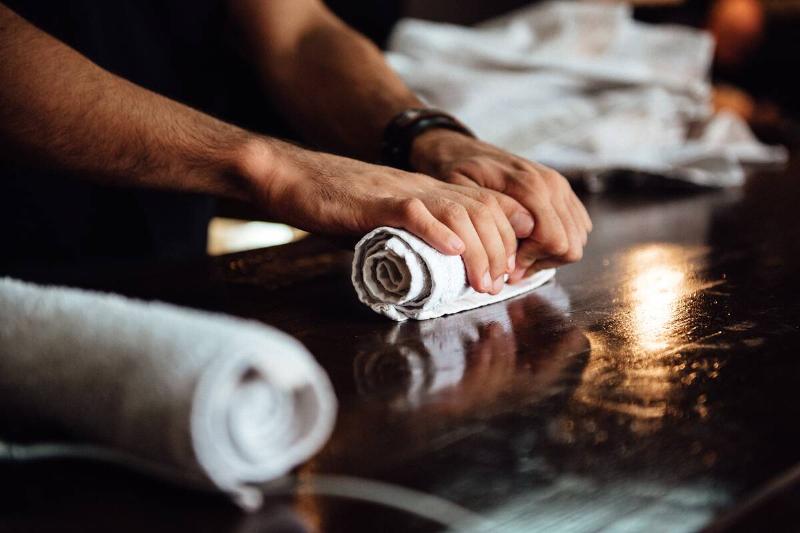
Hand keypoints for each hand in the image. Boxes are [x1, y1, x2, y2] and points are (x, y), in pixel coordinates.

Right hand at [242, 138, 534, 293]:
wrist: (294, 177)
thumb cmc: (337, 201)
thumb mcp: (388, 215)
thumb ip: (413, 233)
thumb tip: (438, 266)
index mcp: (430, 192)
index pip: (487, 203)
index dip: (507, 234)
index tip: (509, 267)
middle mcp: (424, 188)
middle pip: (483, 209)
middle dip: (500, 250)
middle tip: (496, 284)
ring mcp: (401, 192)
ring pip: (458, 212)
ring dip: (479, 249)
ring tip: (483, 281)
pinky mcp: (375, 202)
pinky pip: (413, 211)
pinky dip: (437, 231)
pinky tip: (452, 250)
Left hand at [410, 129, 591, 282]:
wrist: (462, 151)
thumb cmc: (459, 174)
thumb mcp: (462, 197)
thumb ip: (491, 224)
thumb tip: (513, 259)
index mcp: (530, 187)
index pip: (554, 241)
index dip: (531, 261)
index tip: (506, 264)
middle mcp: (552, 185)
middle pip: (570, 245)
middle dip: (541, 261)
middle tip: (513, 263)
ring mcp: (561, 187)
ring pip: (577, 240)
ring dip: (550, 254)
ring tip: (520, 252)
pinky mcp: (564, 191)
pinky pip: (579, 228)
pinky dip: (559, 241)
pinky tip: (530, 242)